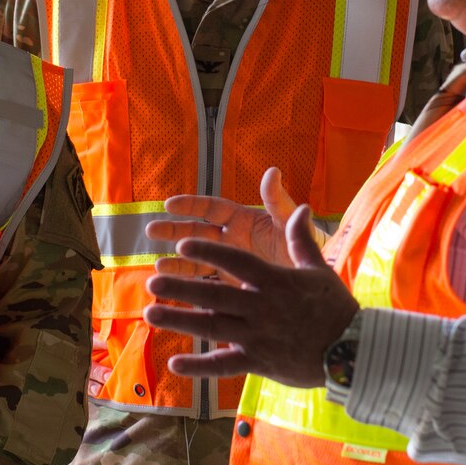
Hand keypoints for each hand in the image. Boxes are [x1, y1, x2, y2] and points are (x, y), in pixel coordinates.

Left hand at [144, 204, 359, 388]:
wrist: (353, 351)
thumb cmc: (336, 307)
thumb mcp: (319, 270)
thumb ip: (302, 239)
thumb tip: (301, 207)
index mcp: (275, 282)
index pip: (236, 262)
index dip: (208, 252)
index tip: (182, 244)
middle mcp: (262, 308)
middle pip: (215, 296)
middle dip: (181, 287)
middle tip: (152, 281)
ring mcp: (258, 337)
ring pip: (212, 328)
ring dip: (180, 320)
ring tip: (150, 314)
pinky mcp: (259, 363)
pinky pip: (225, 365)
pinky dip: (200, 366)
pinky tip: (175, 363)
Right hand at [148, 168, 317, 281]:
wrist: (314, 286)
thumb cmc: (305, 248)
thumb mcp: (291, 225)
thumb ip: (279, 202)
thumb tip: (273, 172)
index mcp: (244, 219)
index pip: (212, 208)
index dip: (190, 206)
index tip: (169, 205)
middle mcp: (231, 239)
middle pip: (197, 232)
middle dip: (173, 231)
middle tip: (151, 232)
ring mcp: (228, 263)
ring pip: (196, 260)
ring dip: (177, 263)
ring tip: (158, 268)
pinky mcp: (229, 286)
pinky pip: (204, 285)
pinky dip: (188, 288)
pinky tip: (172, 292)